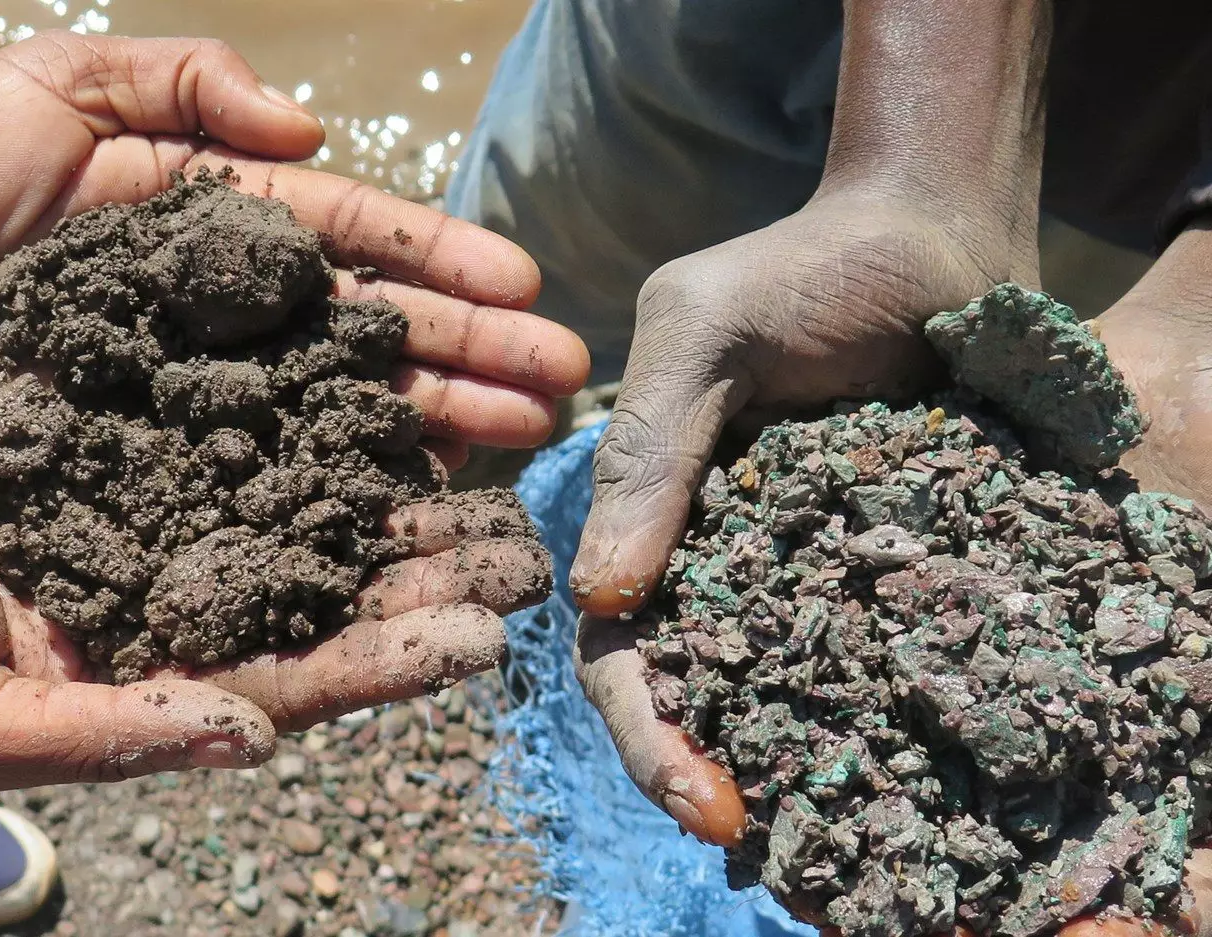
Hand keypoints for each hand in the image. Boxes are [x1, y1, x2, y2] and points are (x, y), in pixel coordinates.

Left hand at [0, 31, 587, 465]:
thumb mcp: (65, 81)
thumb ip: (188, 81)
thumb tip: (311, 131)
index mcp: (228, 219)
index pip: (358, 239)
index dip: (441, 262)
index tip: (525, 288)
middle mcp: (238, 309)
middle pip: (374, 330)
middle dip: (472, 352)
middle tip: (561, 382)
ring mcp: (208, 385)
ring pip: (341, 404)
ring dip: (437, 420)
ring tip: (522, 438)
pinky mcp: (165, 450)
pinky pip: (268, 468)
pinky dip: (342, 482)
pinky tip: (417, 495)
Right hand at [0, 420, 547, 797]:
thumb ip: (108, 736)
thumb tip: (246, 740)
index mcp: (163, 669)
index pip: (299, 672)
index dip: (391, 657)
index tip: (483, 636)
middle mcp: (191, 586)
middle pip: (337, 584)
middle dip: (434, 570)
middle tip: (531, 550)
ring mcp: (180, 500)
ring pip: (316, 490)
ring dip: (407, 476)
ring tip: (502, 452)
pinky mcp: (156, 422)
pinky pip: (260, 404)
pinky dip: (328, 394)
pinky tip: (397, 372)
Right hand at [575, 217, 1211, 934]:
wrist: (933, 233)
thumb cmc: (806, 268)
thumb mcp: (703, 330)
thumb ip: (652, 452)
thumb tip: (598, 600)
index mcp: (652, 521)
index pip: (623, 651)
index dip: (647, 734)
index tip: (703, 800)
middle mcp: (721, 564)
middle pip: (698, 700)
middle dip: (715, 781)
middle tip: (768, 848)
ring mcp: (809, 574)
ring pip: (787, 701)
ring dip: (801, 778)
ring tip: (845, 850)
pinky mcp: (896, 569)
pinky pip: (885, 659)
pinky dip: (890, 721)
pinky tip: (928, 776)